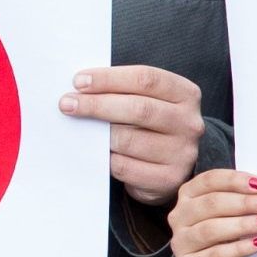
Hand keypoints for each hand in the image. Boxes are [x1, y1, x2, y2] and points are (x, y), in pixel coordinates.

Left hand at [62, 65, 203, 204]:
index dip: (109, 78)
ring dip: (98, 135)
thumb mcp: (148, 99)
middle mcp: (189, 123)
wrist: (173, 163)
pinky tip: (100, 153)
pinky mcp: (168, 178)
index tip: (78, 82)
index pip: (146, 79)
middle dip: (96, 105)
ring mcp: (182, 153)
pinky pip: (124, 166)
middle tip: (67, 104)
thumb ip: (123, 90)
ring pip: (127, 139)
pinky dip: (105, 158)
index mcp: (186, 94)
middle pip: (138, 108)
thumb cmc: (150, 124)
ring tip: (83, 130)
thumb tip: (79, 88)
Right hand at [170, 166, 256, 256]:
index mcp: (190, 196)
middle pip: (210, 204)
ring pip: (210, 229)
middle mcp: (180, 217)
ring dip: (242, 224)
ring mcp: (181, 243)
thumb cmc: (242, 239)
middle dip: (243, 202)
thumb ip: (249, 199)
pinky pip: (214, 256)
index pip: (208, 181)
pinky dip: (239, 249)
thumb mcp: (244, 215)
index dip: (234, 180)